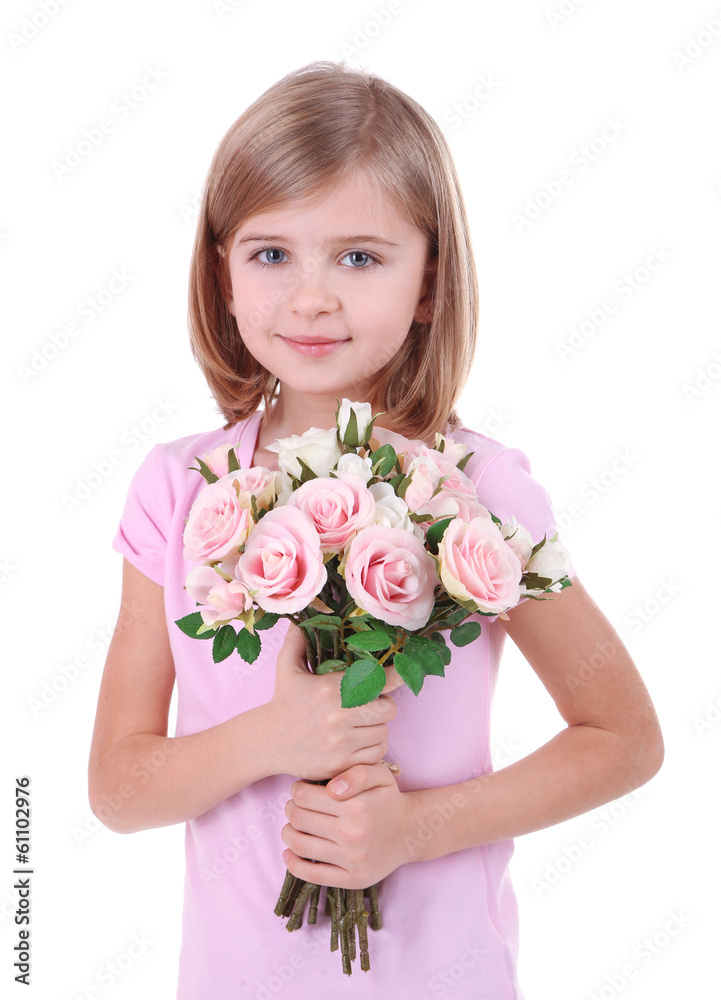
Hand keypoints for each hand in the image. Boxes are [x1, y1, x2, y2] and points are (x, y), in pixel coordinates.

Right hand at [264, 624, 403, 780]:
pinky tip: (358, 741)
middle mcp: (338, 716)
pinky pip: (376, 755)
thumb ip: (299, 640)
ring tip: (360, 723)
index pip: (377, 680)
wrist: (265, 742)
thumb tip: (305, 616)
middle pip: (387, 709)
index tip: (405, 671)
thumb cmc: (283, 701)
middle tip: (369, 704)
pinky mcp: (341, 764)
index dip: (395, 676)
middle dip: (382, 705)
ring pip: (383, 733)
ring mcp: (341, 742)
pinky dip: (372, 748)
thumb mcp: (288, 667)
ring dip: (377, 727)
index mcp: (330, 688)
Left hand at [281, 762, 419, 888]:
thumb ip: (356, 772)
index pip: (304, 796)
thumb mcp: (380, 775)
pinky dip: (293, 864)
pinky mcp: (352, 879)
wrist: (410, 833)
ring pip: (300, 845)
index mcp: (356, 806)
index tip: (300, 790)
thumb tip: (331, 788)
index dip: (297, 790)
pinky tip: (288, 853)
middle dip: (290, 809)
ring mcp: (352, 859)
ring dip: (287, 833)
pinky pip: (313, 875)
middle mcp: (353, 834)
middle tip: (294, 806)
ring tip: (292, 826)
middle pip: (299, 818)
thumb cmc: (389, 800)